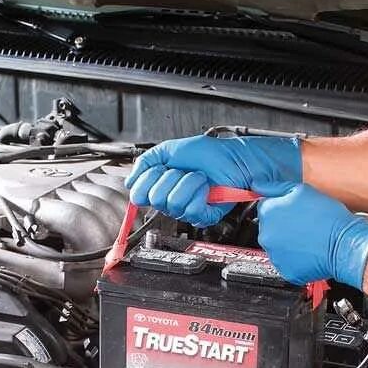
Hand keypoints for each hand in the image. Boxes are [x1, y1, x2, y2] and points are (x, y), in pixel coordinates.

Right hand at [126, 133, 301, 226]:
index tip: (158, 170)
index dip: (145, 181)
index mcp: (163, 185)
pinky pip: (190, 211)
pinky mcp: (203, 217)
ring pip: (172, 204)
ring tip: (199, 177)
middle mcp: (172, 199)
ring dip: (187, 183)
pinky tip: (207, 187)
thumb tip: (130, 180)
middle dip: (169, 178)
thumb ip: (146, 162)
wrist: (236, 159)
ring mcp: (187, 209)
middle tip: (183, 171)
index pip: (139, 194)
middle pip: (153, 199)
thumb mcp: (171, 150)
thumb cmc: (211, 154)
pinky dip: (199, 193)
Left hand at [257, 184, 367, 288]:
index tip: (293, 211)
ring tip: (308, 237)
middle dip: (283, 225)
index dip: (281, 207)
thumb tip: (259, 185)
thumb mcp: (302, 190)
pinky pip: (286, 261)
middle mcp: (266, 236)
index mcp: (268, 213)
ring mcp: (274, 256)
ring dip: (288, 241)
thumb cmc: (328, 217)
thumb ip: (276, 187)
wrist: (344, 244)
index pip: (265, 207)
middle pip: (270, 227)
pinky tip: (308, 249)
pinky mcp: (285, 271)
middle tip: (304, 223)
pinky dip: (295, 257)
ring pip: (278, 245)